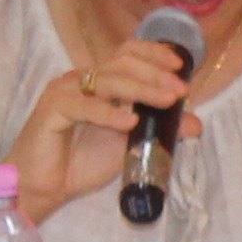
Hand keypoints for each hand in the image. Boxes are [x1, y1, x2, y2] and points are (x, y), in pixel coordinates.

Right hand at [6, 34, 198, 223]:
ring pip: (106, 80)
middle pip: (121, 63)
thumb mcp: (129, 145)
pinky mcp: (51, 109)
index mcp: (100, 82)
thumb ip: (158, 131)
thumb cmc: (82, 163)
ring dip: (140, 89)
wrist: (45, 187)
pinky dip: (108, 113)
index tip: (181, 66)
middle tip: (179, 90)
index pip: (127, 54)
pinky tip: (129, 121)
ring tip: (165, 101)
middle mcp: (82, 80)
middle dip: (155, 73)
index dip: (154, 54)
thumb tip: (196, 124)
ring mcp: (65, 91)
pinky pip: (83, 106)